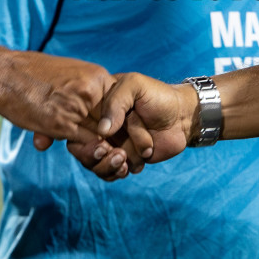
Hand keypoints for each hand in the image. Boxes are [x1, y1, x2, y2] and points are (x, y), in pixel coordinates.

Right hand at [0, 51, 112, 146]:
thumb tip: (104, 109)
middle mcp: (92, 92)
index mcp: (97, 77)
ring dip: (99, 145)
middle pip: (114, 122)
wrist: (5, 75)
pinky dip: (84, 150)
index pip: (121, 106)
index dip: (119, 122)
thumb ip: (89, 89)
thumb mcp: (71, 72)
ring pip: (101, 136)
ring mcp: (78, 109)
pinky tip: (79, 148)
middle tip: (112, 146)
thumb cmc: (35, 73)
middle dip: (112, 136)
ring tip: (96, 149)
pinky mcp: (62, 125)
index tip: (115, 130)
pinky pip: (83, 144)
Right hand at [69, 73, 198, 180]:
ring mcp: (112, 144)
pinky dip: (118, 172)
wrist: (182, 116)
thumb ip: (116, 102)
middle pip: (83, 150)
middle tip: (117, 154)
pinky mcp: (124, 159)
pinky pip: (111, 173)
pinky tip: (132, 166)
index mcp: (97, 108)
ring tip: (125, 160)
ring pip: (96, 165)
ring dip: (109, 166)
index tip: (102, 144)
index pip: (77, 127)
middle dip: (97, 157)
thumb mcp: (135, 85)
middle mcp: (101, 128)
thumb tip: (103, 130)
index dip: (84, 141)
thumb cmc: (157, 96)